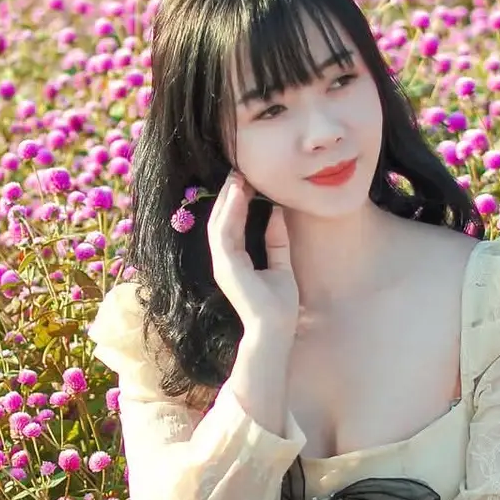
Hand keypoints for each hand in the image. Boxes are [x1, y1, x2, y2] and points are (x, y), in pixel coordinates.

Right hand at [207, 170, 298, 344]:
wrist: (276, 330)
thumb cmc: (279, 305)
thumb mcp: (281, 263)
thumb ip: (277, 240)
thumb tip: (277, 212)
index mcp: (235, 260)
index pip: (232, 224)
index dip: (237, 201)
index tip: (248, 180)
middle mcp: (224, 260)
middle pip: (222, 220)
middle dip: (230, 195)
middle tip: (240, 170)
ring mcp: (223, 264)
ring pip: (219, 223)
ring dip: (227, 199)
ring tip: (238, 177)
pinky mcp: (226, 267)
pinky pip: (224, 233)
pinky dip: (230, 212)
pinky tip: (238, 194)